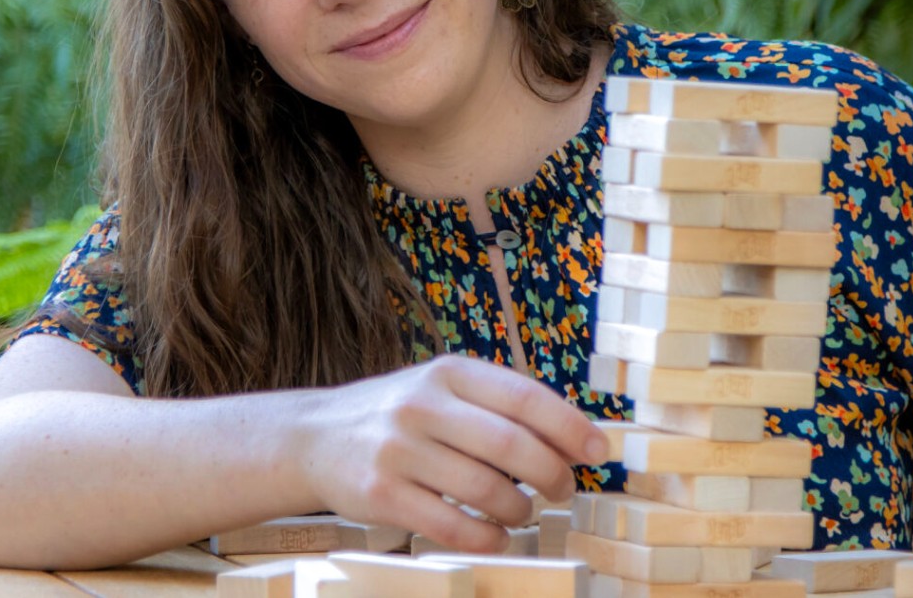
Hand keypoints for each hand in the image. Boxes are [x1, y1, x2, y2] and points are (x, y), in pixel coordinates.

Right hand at [294, 355, 607, 552]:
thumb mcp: (442, 390)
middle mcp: (421, 406)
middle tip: (562, 491)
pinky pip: (452, 527)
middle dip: (551, 475)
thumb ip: (497, 406)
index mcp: (447, 373)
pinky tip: (495, 536)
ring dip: (519, 510)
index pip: (524, 397)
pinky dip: (486, 539)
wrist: (314, 438)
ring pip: (485, 490)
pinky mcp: (381, 496)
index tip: (598, 452)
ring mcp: (398, 451)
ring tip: (522, 512)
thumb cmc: (399, 416)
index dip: (570, 427)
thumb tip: (574, 438)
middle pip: (511, 446)